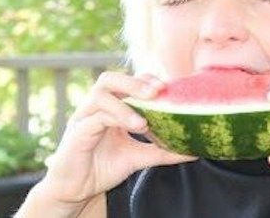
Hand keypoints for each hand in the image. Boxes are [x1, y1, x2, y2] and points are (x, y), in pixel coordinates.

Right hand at [38, 71, 196, 205]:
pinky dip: (117, 117)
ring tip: (145, 120)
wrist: (76, 191)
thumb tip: (193, 150)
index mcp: (109, 107)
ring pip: (100, 94)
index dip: (144, 79)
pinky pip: (95, 117)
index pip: (125, 81)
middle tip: (157, 91)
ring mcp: (83, 117)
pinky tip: (135, 127)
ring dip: (125, 101)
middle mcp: (94, 107)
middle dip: (134, 82)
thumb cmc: (103, 168)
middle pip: (109, 78)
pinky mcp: (76, 132)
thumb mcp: (139, 157)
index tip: (166, 87)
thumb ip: (162, 151)